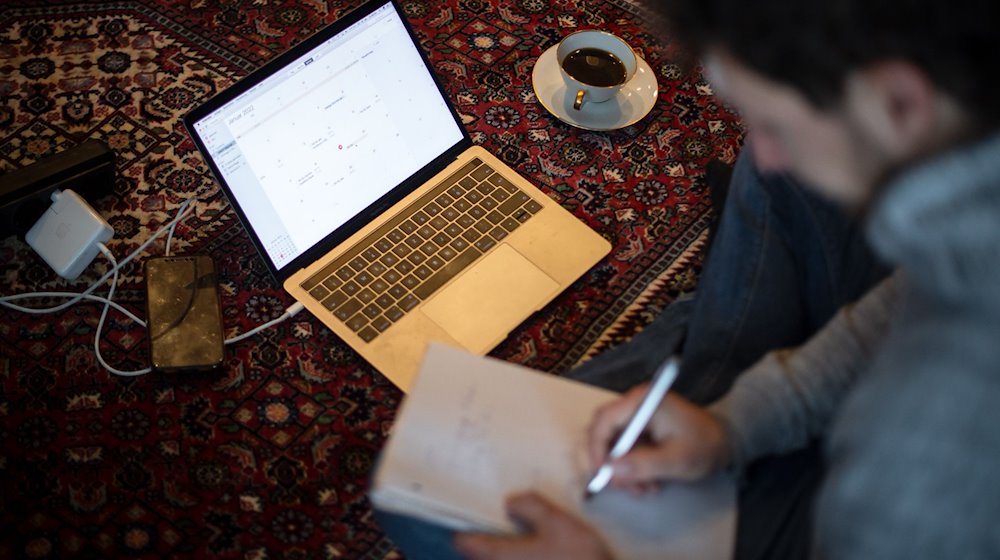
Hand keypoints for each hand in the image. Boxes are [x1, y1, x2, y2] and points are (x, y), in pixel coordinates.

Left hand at [453, 492, 612, 559]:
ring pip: (501, 558)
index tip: (470, 508)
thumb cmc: (578, 557)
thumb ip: (530, 507)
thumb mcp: (557, 522)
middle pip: (480, 553)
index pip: (464, 543)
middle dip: (486, 532)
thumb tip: (509, 503)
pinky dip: (520, 553)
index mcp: (500, 557)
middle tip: (499, 511)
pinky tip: (538, 542)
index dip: (464, 524)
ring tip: (520, 523)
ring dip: (506, 543)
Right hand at [587, 387, 730, 493]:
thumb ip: (643, 465)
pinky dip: (631, 467)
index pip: (604, 419)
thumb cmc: (704, 446)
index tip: (602, 473)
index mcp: (642, 401)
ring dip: (622, 469)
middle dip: (609, 461)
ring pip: (612, 443)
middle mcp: (635, 403)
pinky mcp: (640, 428)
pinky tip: (648, 481)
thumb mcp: (676, 460)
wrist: (725, 442)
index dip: (597, 447)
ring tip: (643, 488)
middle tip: (620, 486)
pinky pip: (624, 448)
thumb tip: (611, 470)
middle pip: (603, 430)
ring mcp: (637, 415)